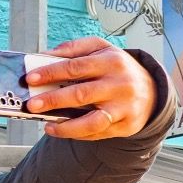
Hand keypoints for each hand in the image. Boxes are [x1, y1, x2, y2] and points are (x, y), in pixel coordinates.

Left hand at [23, 37, 157, 140]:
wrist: (151, 90)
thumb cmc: (117, 68)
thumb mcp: (101, 49)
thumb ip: (73, 49)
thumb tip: (44, 56)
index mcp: (111, 61)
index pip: (76, 66)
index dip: (51, 72)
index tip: (31, 78)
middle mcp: (119, 84)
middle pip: (81, 94)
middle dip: (53, 100)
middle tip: (32, 105)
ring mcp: (123, 108)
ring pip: (92, 121)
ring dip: (65, 126)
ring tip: (46, 126)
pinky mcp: (125, 126)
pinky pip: (97, 133)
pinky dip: (77, 134)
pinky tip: (61, 130)